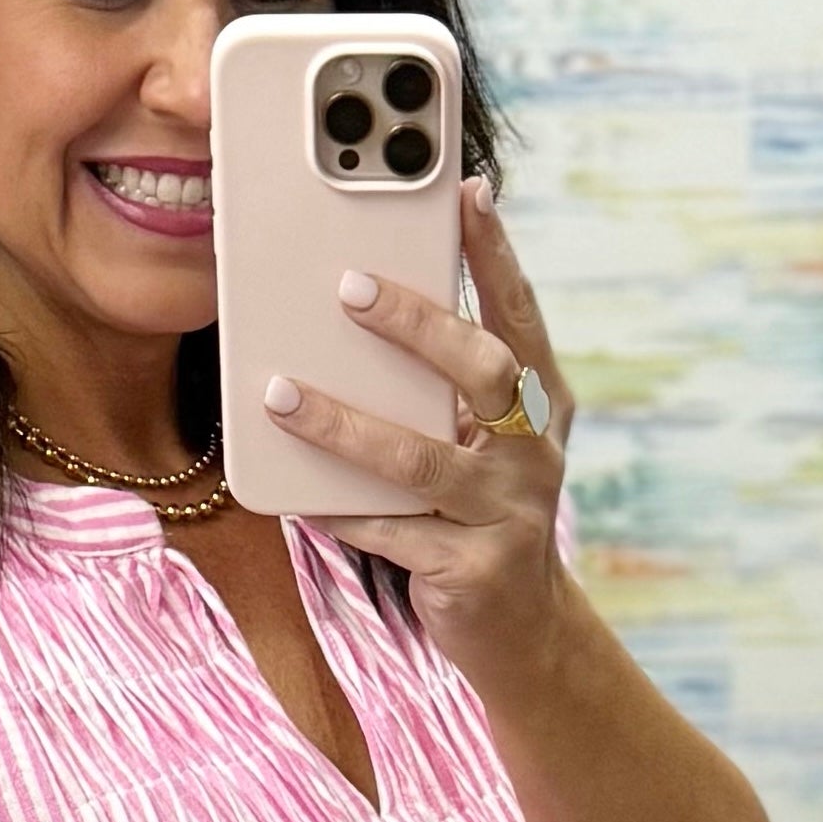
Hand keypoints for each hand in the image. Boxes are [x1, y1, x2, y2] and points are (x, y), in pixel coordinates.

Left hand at [258, 171, 577, 681]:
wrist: (519, 631)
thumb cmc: (479, 514)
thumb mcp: (475, 443)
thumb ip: (439, 390)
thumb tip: (348, 319)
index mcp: (542, 403)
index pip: (519, 313)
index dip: (496, 252)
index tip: (466, 190)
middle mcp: (534, 451)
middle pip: (483, 372)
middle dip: (417, 324)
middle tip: (348, 287)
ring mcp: (509, 514)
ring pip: (421, 459)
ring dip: (345, 425)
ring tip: (280, 394)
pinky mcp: (472, 572)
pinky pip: (392, 532)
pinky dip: (338, 510)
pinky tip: (292, 490)